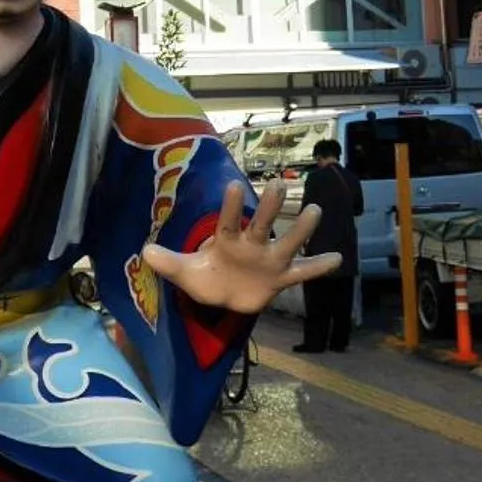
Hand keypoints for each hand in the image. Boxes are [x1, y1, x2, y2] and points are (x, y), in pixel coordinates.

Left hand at [134, 182, 340, 315]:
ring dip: (300, 230)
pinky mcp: (280, 279)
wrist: (225, 298)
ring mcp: (268, 260)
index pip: (227, 221)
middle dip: (269, 207)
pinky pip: (302, 273)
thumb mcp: (185, 274)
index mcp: (226, 241)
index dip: (230, 206)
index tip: (234, 185)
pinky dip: (318, 267)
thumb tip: (144, 253)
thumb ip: (168, 263)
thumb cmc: (207, 278)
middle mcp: (251, 245)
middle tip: (278, 183)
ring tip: (314, 210)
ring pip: (287, 243)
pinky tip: (338, 258)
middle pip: (261, 224)